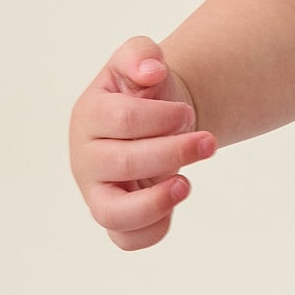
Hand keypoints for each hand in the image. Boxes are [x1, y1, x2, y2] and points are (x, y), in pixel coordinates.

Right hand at [69, 37, 216, 251]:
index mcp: (89, 116)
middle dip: (173, 152)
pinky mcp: (116, 217)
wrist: (157, 119)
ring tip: (186, 183)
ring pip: (113, 214)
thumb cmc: (144, 92)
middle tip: (208, 142)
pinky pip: (127, 240)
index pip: (120, 120)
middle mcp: (85, 159)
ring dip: (156, 202)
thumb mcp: (140, 61)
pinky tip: (176, 197)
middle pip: (123, 164)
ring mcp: (97, 192)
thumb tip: (152, 71)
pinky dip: (153, 229)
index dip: (160, 118)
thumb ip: (141, 54)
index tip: (187, 114)